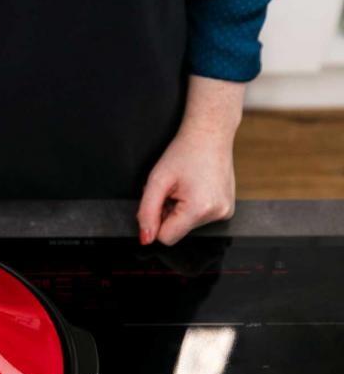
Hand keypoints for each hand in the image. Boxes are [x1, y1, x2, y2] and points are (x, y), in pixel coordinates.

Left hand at [137, 76, 245, 245]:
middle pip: (177, 231)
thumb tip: (145, 239)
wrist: (209, 134)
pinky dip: (192, 207)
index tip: (160, 200)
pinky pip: (200, 218)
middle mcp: (217, 214)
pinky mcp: (228, 209)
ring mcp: (225, 213)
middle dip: (169, 213)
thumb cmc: (183, 152)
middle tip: (173, 190)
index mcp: (199, 209)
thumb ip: (146, 212)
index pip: (166, 238)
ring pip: (187, 225)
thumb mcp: (156, 181)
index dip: (156, 220)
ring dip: (179, 209)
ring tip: (184, 186)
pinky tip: (195, 187)